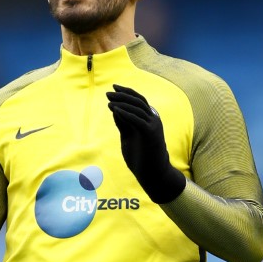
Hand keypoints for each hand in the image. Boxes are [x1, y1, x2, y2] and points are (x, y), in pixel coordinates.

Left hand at [106, 85, 185, 203]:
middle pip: (138, 101)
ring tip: (109, 101)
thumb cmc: (140, 157)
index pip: (138, 100)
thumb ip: (123, 123)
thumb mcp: (128, 136)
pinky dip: (126, 113)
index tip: (114, 88)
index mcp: (149, 118)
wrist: (153, 174)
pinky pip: (137, 119)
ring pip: (137, 108)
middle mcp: (153, 119)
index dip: (127, 92)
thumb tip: (114, 109)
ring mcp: (154, 125)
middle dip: (122, 95)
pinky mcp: (151, 133)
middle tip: (108, 93)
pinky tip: (115, 110)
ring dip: (122, 103)